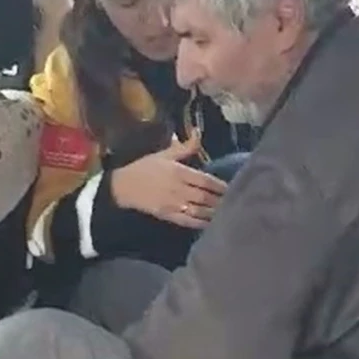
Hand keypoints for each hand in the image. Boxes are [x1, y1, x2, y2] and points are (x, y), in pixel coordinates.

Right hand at [110, 133, 226, 228]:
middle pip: (204, 197)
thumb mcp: (164, 154)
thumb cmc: (144, 168)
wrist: (123, 186)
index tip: (233, 187)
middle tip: (235, 202)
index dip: (220, 185)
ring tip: (228, 214)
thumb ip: (185, 147)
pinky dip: (201, 223)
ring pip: (199, 210)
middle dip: (221, 200)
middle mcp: (178, 189)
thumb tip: (199, 133)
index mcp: (178, 172)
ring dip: (214, 213)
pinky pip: (188, 221)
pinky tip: (212, 224)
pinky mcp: (168, 215)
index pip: (205, 180)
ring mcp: (173, 204)